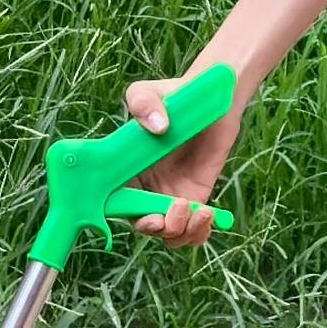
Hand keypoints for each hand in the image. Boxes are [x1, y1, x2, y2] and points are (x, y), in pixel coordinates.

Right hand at [121, 72, 241, 241]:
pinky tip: (208, 215)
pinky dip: (199, 232)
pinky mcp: (197, 199)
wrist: (210, 100)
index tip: (142, 214)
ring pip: (170, 234)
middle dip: (155, 228)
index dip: (125, 217)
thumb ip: (143, 103)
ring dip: (180, 232)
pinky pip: (194, 230)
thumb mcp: (149, 93)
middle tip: (167, 214)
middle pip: (143, 225)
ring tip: (196, 210)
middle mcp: (145, 189)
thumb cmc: (173, 96)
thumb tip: (156, 126)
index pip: (116, 205)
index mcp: (125, 171)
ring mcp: (171, 197)